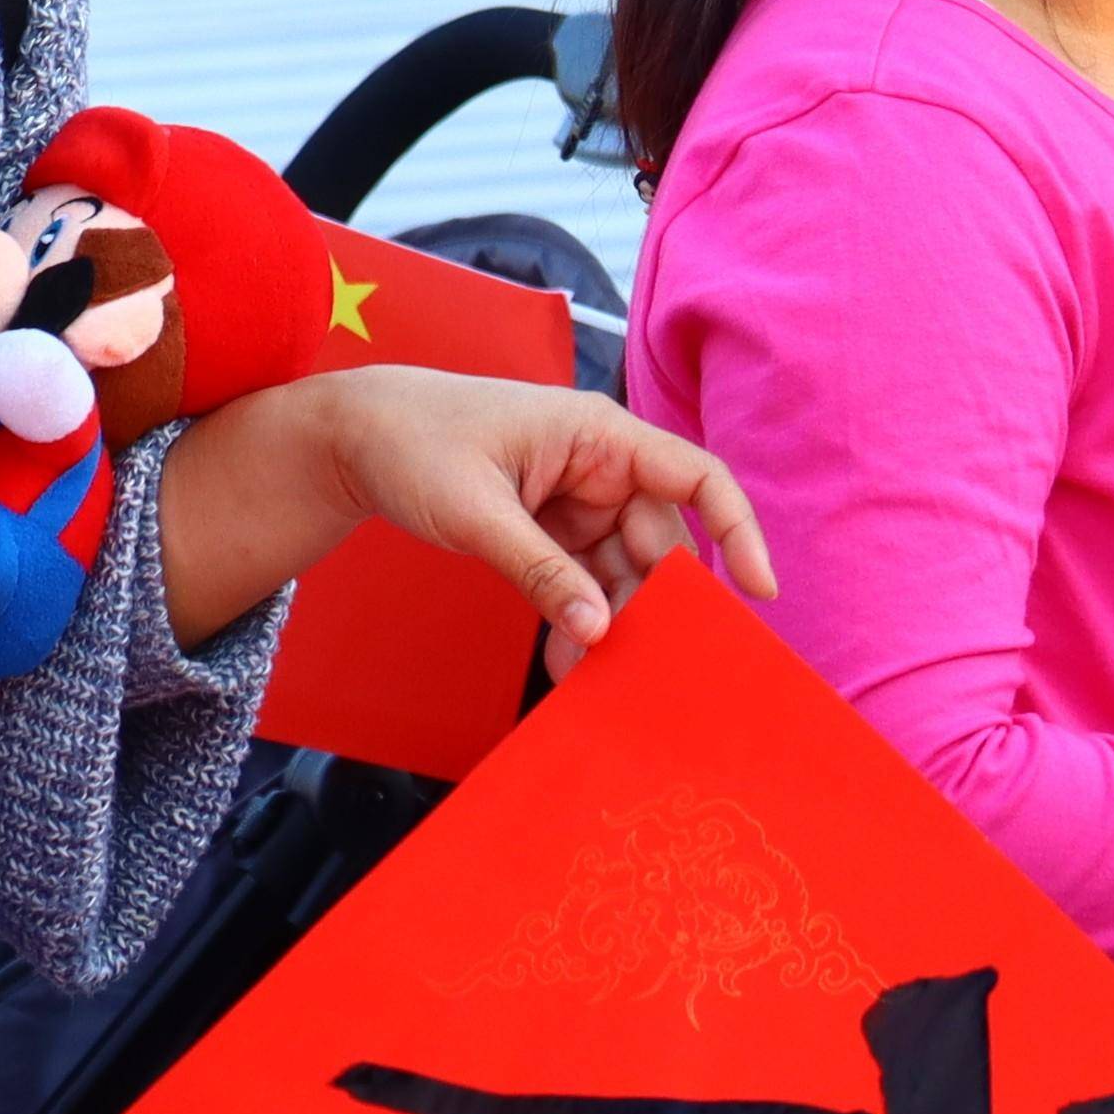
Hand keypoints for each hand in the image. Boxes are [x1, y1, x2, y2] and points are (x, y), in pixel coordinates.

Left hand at [184, 366, 772, 654]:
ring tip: (584, 679)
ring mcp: (577, 499)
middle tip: (637, 668)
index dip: (736, 531)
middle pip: (660, 543)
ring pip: (622, 572)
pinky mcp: (552, 528)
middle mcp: (600, 464)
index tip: (757, 590)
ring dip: (609, 624)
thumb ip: (538, 571)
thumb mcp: (475, 511)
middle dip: (652, 607)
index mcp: (598, 434)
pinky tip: (563, 662)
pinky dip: (577, 619)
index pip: (695, 478)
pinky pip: (584, 580)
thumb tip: (597, 630)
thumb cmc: (414, 443)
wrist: (355, 437)